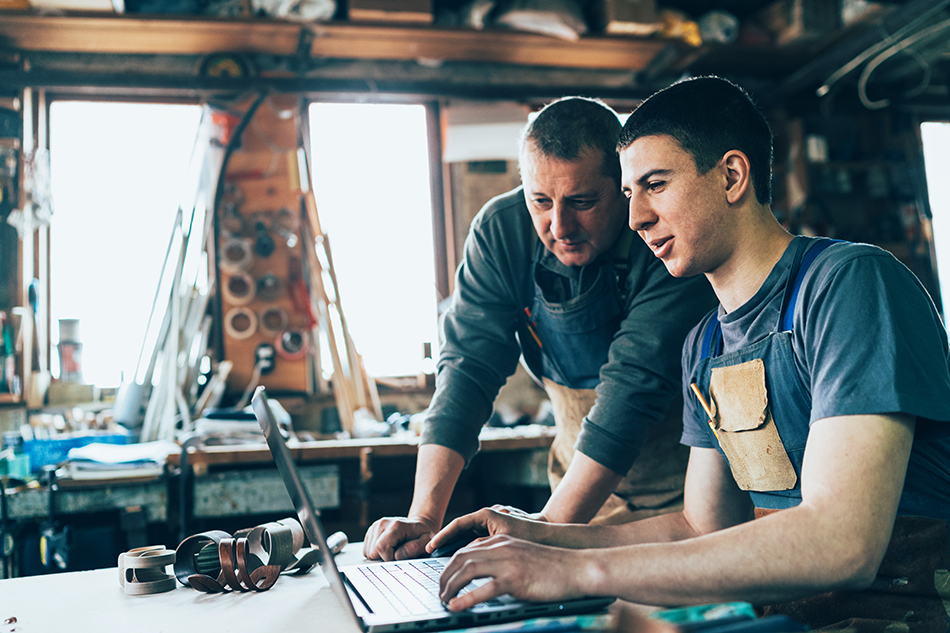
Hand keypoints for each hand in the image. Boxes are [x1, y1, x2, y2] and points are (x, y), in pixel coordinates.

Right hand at [362, 516, 437, 560]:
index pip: (381, 547)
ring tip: (393, 550)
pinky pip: (366, 550)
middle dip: (384, 558)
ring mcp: (375, 526)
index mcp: (396, 525)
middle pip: (373, 552)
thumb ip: (414, 548)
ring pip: (368, 552)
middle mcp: (382, 523)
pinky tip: (387, 549)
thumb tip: (398, 556)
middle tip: (397, 555)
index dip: (388, 560)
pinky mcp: (371, 531)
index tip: (398, 561)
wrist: (419, 525)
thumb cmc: (422, 535)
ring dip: (379, 556)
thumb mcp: (425, 541)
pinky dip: (375, 553)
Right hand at [426, 505, 545, 555]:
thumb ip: (481, 546)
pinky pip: (477, 540)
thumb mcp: (502, 542)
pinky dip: (469, 549)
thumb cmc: (528, 535)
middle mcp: (487, 516)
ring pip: (468, 536)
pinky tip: (464, 562)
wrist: (550, 534)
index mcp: (486, 514)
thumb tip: (464, 554)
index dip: (442, 536)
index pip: (458, 524)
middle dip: (447, 542)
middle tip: (432, 555)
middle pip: (460, 530)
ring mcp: (491, 523)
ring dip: (457, 547)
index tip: (431, 546)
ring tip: (444, 560)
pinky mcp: (495, 532)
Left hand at [438, 535, 589, 610]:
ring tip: (444, 601)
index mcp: (501, 542)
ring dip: (451, 587)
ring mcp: (508, 562)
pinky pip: (485, 588)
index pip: (465, 550)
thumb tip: (484, 575)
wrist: (577, 568)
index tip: (442, 580)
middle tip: (440, 593)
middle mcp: (501, 547)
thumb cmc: (552, 567)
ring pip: (467, 570)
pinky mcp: (516, 578)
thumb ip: (502, 559)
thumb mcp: (522, 556)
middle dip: (444, 576)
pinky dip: (467, 599)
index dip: (449, 565)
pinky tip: (457, 607)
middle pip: (460, 558)